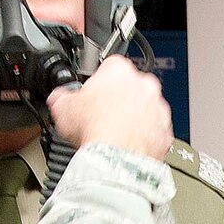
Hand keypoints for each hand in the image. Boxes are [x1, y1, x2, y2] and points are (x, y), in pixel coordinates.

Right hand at [46, 55, 171, 160]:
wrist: (116, 157)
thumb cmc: (95, 128)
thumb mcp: (62, 107)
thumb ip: (61, 97)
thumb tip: (57, 99)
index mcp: (119, 70)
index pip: (108, 67)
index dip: (97, 83)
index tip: (92, 95)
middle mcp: (144, 85)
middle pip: (130, 87)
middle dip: (119, 100)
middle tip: (102, 116)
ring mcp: (158, 108)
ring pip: (145, 110)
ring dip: (133, 119)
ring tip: (114, 134)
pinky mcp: (165, 131)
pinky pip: (154, 132)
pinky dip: (144, 138)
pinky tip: (127, 146)